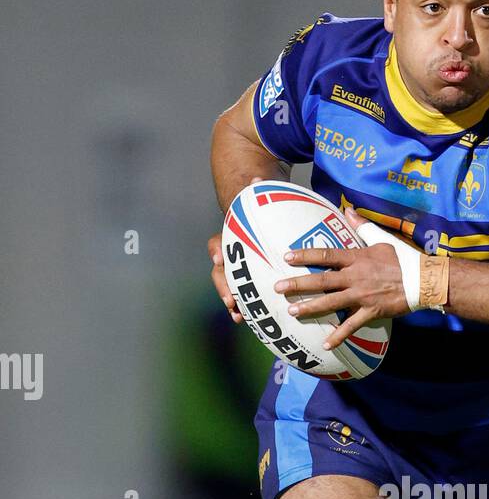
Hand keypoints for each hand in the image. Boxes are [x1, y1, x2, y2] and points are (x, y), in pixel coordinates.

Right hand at [209, 175, 264, 323]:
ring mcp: (237, 271)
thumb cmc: (261, 215)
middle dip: (224, 287)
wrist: (260, 225)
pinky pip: (243, 297)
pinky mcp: (248, 281)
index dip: (217, 251)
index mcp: (230, 240)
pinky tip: (249, 321)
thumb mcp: (260, 203)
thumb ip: (259, 193)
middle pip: (220, 274)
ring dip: (232, 302)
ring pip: (228, 288)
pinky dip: (244, 308)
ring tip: (238, 316)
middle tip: (231, 300)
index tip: (219, 258)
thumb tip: (259, 177)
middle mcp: (230, 257)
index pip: (217, 244)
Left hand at [274, 206, 413, 348]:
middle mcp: (355, 277)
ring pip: (331, 302)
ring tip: (292, 312)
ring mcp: (362, 296)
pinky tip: (326, 344)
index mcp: (356, 258)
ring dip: (310, 308)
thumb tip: (348, 210)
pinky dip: (339, 335)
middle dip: (298, 284)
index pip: (326, 255)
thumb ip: (362, 226)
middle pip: (321, 280)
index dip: (305, 255)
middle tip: (278, 288)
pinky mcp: (371, 312)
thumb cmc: (403, 258)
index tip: (287, 257)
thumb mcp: (382, 238)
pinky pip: (352, 325)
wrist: (423, 280)